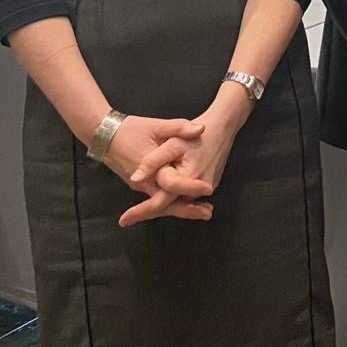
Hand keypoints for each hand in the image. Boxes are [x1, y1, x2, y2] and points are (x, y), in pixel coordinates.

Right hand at [101, 115, 213, 224]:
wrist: (104, 136)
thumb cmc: (131, 130)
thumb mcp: (157, 125)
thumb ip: (179, 127)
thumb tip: (201, 128)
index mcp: (151, 171)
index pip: (172, 185)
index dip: (191, 187)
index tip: (209, 187)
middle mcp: (145, 184)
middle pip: (167, 204)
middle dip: (188, 210)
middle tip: (208, 213)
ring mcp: (142, 186)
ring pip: (162, 204)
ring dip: (182, 208)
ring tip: (203, 211)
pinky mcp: (141, 185)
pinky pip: (158, 198)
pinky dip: (172, 202)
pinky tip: (186, 202)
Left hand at [124, 83, 250, 224]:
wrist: (223, 126)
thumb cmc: (197, 133)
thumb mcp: (172, 143)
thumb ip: (153, 161)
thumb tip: (135, 179)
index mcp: (188, 180)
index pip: (161, 203)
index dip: (141, 212)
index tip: (123, 221)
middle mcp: (200, 189)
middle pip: (170, 207)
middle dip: (148, 213)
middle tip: (126, 220)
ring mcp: (208, 188)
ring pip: (179, 203)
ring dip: (161, 206)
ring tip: (139, 213)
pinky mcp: (210, 184)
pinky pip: (187, 196)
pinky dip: (174, 199)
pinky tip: (161, 198)